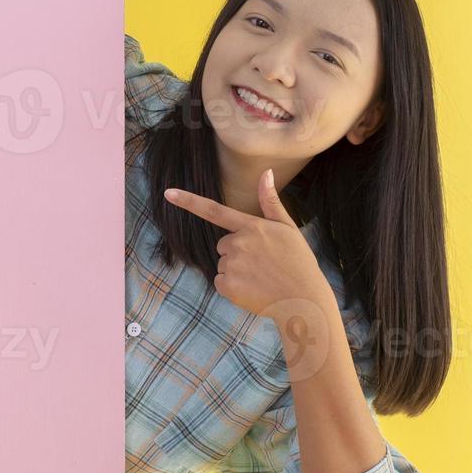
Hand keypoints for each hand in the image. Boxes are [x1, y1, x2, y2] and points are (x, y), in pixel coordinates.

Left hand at [162, 170, 334, 321]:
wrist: (303, 300)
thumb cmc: (298, 262)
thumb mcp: (288, 228)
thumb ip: (271, 201)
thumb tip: (266, 172)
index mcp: (251, 227)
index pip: (214, 211)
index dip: (188, 201)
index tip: (168, 193)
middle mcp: (238, 243)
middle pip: (223, 245)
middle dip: (237, 253)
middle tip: (262, 264)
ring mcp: (231, 264)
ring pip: (223, 264)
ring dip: (236, 271)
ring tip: (261, 277)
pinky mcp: (227, 285)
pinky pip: (220, 282)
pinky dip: (233, 288)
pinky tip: (253, 290)